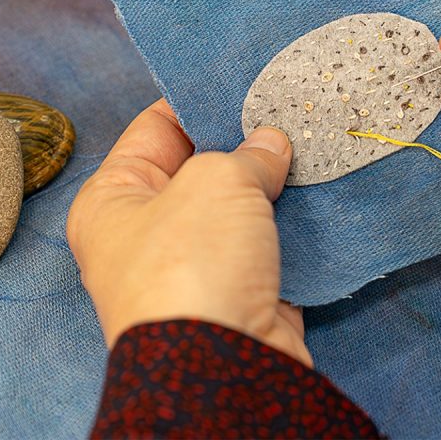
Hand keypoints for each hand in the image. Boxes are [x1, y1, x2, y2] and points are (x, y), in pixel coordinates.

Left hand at [66, 100, 310, 364]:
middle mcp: (148, 234)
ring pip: (243, 208)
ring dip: (278, 181)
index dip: (200, 98)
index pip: (156, 128)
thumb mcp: (214, 180)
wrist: (223, 367)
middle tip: (290, 101)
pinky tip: (328, 190)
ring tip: (317, 136)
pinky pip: (272, 246)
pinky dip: (298, 224)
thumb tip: (271, 144)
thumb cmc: (191, 265)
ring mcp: (198, 267)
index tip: (245, 74)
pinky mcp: (243, 295)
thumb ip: (245, 152)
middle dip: (247, 139)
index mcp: (113, 200)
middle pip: (204, 167)